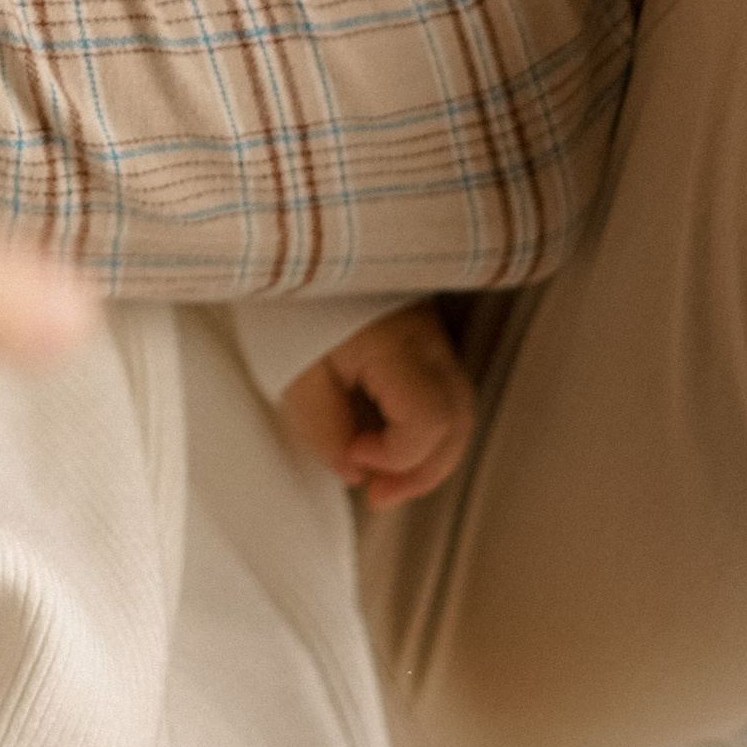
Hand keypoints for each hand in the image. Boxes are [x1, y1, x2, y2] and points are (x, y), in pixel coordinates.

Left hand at [278, 302, 475, 510]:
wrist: (290, 250)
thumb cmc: (287, 307)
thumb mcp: (292, 373)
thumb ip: (325, 428)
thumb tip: (353, 473)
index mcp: (394, 345)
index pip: (430, 420)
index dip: (398, 455)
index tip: (354, 455)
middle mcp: (426, 339)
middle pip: (458, 422)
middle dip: (423, 471)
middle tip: (379, 496)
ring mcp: (430, 334)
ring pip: (458, 410)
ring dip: (428, 455)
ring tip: (385, 481)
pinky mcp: (420, 334)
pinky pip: (441, 391)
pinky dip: (425, 428)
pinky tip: (388, 444)